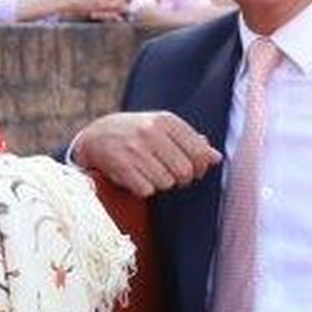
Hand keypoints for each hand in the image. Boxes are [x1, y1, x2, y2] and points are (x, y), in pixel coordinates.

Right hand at [71, 111, 220, 197]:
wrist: (96, 136)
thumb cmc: (136, 133)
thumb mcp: (163, 129)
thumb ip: (191, 142)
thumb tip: (216, 158)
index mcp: (166, 121)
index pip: (199, 153)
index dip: (198, 167)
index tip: (190, 169)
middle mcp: (151, 132)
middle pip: (184, 172)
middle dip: (179, 179)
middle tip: (169, 175)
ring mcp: (135, 149)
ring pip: (165, 183)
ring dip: (159, 184)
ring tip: (148, 173)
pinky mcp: (122, 166)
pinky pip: (146, 190)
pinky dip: (143, 189)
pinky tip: (135, 177)